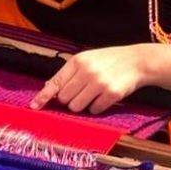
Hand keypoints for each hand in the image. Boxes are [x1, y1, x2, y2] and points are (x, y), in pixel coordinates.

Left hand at [30, 46, 151, 113]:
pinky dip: (97, 107)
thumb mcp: (87, 59)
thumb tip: (48, 86)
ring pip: (76, 107)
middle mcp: (87, 71)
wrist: (137, 61)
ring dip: (82, 105)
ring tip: (93, 94)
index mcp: (78, 61)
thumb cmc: (109, 60)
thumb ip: (68, 72)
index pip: (55, 82)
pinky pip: (94, 110)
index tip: (34, 106)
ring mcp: (99, 82)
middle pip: (64, 98)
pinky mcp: (111, 93)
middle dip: (69, 100)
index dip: (43, 96)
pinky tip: (104, 97)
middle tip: (82, 92)